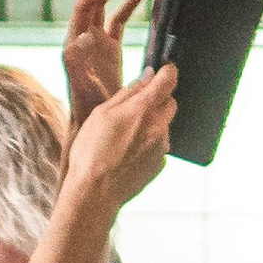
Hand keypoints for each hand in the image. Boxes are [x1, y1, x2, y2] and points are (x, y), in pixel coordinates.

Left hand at [62, 0, 145, 125]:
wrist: (91, 121)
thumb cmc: (86, 105)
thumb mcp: (82, 83)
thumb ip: (79, 60)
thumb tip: (83, 35)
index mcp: (75, 41)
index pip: (84, 5)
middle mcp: (82, 37)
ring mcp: (95, 42)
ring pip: (102, 6)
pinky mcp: (108, 49)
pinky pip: (117, 21)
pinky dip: (127, 6)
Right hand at [62, 61, 176, 213]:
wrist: (94, 192)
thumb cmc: (91, 153)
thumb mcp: (100, 114)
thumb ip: (127, 93)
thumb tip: (146, 78)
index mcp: (143, 109)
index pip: (168, 81)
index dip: (167, 72)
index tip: (165, 70)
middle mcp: (158, 127)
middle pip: (170, 103)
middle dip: (158, 101)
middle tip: (135, 108)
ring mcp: (161, 147)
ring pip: (164, 126)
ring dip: (151, 125)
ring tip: (124, 138)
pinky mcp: (159, 165)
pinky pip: (158, 147)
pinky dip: (147, 145)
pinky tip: (127, 154)